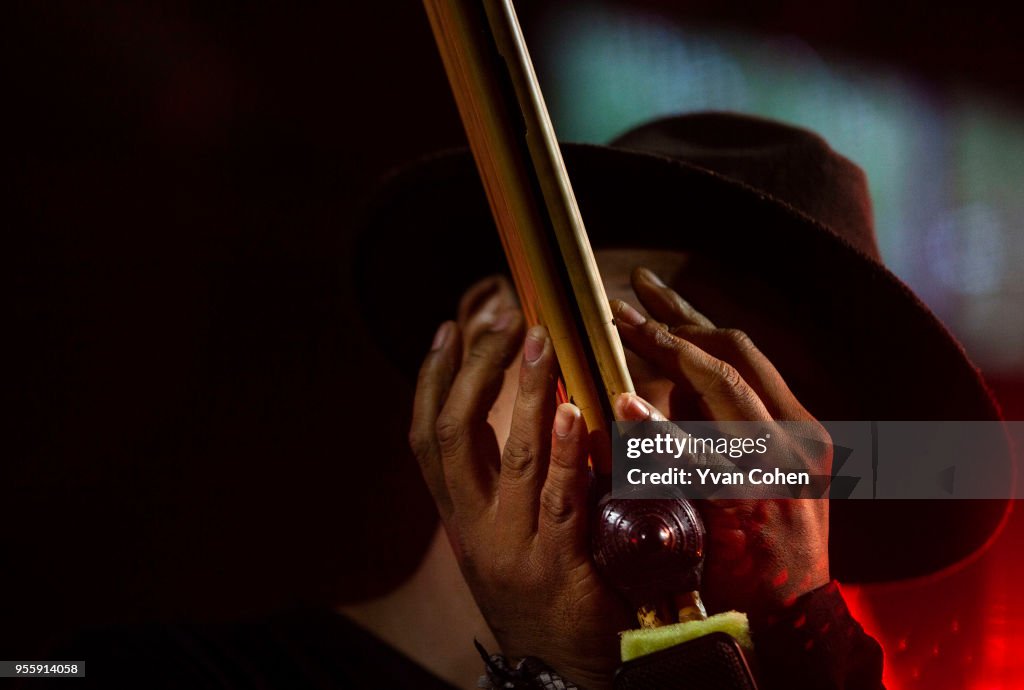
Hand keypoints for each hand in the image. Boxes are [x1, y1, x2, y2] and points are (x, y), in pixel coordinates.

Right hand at [409, 278, 630, 689]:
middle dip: (476, 371)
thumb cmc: (538, 593)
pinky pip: (559, 500)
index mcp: (458, 517)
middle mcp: (473, 528)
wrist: (561, 670)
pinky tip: (570, 411)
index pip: (425, 437)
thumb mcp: (501, 538)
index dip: (429, 380)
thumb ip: (502, 484)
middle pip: (455, 436)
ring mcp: (512, 548)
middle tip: (503, 319)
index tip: (446, 328)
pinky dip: (562, 452)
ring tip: (538, 340)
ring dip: (523, 393)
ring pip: (510, 458)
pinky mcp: (559, 566)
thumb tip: (519, 413)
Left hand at [610, 267, 831, 623]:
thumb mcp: (761, 473)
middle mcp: (794, 435)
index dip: (691, 317)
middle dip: (671, 322)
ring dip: (665, 352)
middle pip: (730, 356)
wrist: (796, 616)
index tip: (648, 292)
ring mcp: (775, 465)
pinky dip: (658, 425)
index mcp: (798, 424)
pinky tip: (625, 402)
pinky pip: (697, 453)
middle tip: (619, 303)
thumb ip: (720, 427)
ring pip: (721, 387)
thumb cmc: (766, 543)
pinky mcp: (750, 501)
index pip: (743, 352)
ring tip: (617, 329)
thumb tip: (669, 384)